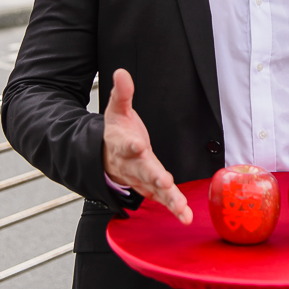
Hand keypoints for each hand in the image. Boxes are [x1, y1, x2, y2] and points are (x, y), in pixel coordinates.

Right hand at [103, 69, 192, 223]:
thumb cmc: (114, 132)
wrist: (103, 156)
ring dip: (168, 198)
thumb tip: (121, 72)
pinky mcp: (149, 186)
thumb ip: (121, 93)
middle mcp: (131, 164)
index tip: (137, 145)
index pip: (125, 144)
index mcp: (122, 144)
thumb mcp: (116, 109)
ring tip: (180, 208)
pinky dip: (173, 207)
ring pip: (154, 189)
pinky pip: (162, 198)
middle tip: (164, 182)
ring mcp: (140, 178)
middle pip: (142, 171)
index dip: (130, 145)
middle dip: (153, 177)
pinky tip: (184, 215)